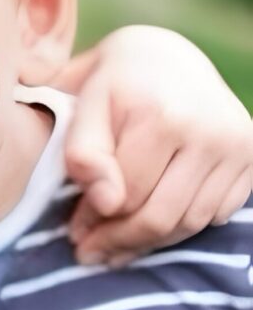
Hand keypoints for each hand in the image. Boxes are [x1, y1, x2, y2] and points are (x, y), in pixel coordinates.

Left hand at [58, 26, 252, 265]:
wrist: (161, 56)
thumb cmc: (111, 86)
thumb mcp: (83, 107)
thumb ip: (82, 152)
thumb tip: (105, 202)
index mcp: (161, 116)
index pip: (126, 197)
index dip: (94, 222)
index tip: (73, 233)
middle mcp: (208, 130)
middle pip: (160, 216)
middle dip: (120, 242)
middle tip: (91, 253)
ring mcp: (236, 144)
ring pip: (189, 223)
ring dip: (149, 243)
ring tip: (116, 247)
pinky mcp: (251, 155)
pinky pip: (215, 214)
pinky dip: (181, 228)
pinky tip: (151, 226)